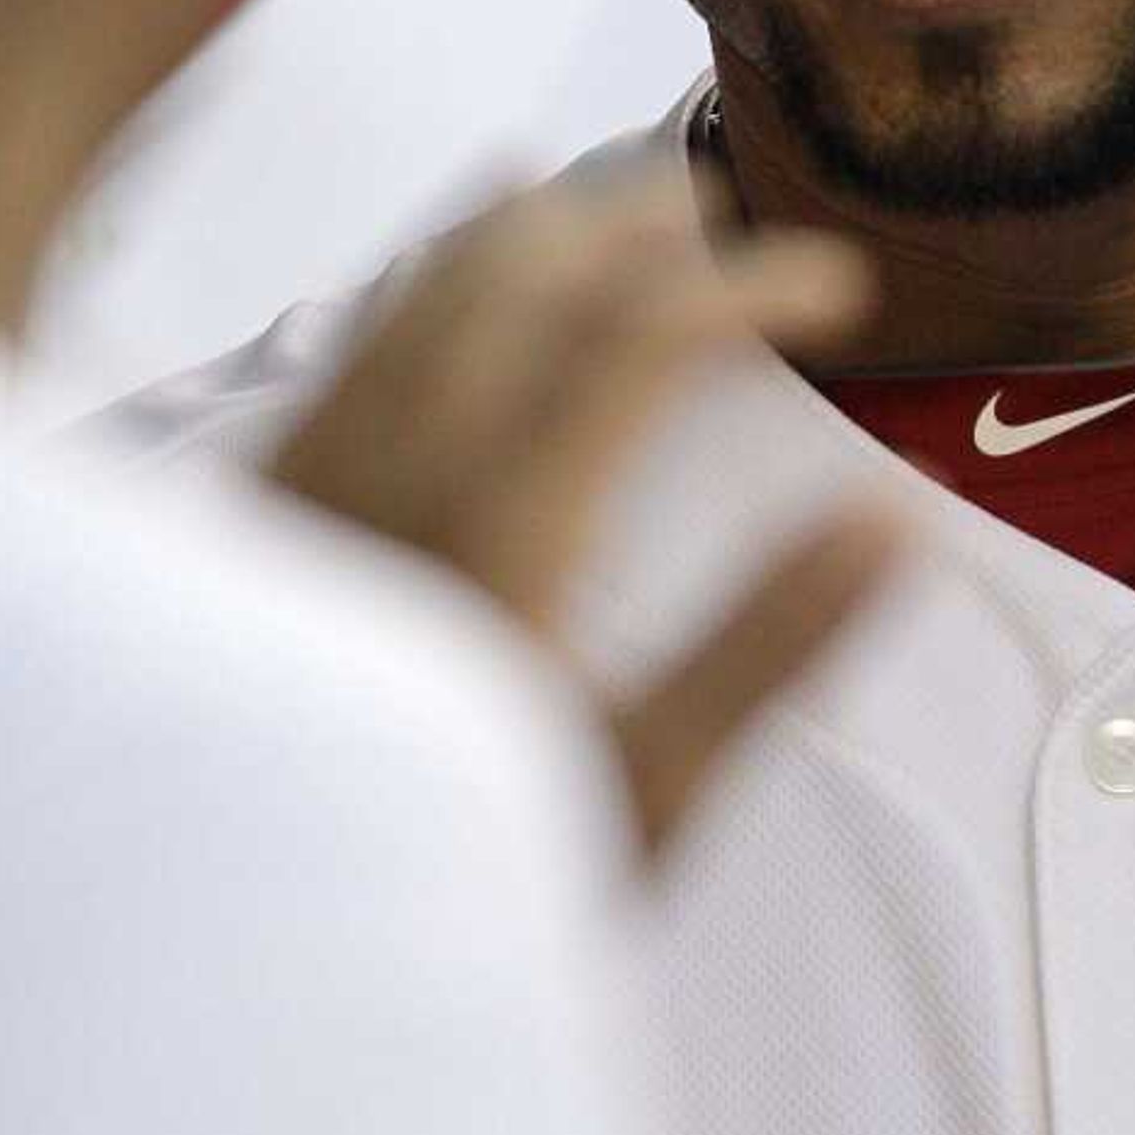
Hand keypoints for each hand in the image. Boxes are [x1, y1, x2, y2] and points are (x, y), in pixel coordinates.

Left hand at [272, 163, 899, 856]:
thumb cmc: (464, 871)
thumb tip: (897, 519)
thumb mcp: (646, 793)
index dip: (748, 288)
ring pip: (432, 288)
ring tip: (625, 206)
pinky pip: (353, 334)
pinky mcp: (263, 501)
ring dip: (542, 228)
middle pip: (532, 278)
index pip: (640, 341)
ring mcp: (316, 475)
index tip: (837, 287)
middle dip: (645, 226)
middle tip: (736, 220)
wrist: (236, 927)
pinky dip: (430, 265)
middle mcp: (398, 471)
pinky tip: (458, 251)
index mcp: (503, 531)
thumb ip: (766, 649)